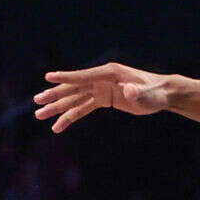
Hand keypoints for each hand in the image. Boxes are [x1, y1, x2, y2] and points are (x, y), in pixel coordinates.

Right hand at [34, 62, 171, 132]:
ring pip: (74, 99)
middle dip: (55, 95)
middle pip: (73, 88)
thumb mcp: (147, 94)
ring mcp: (101, 88)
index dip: (67, 78)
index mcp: (109, 73)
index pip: (84, 76)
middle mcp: (101, 79)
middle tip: (37, 102)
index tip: (48, 78)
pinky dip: (71, 116)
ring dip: (57, 107)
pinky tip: (58, 125)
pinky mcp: (103, 99)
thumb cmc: (156, 93)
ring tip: (39, 115)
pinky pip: (83, 108)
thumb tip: (128, 90)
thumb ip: (136, 92)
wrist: (162, 94)